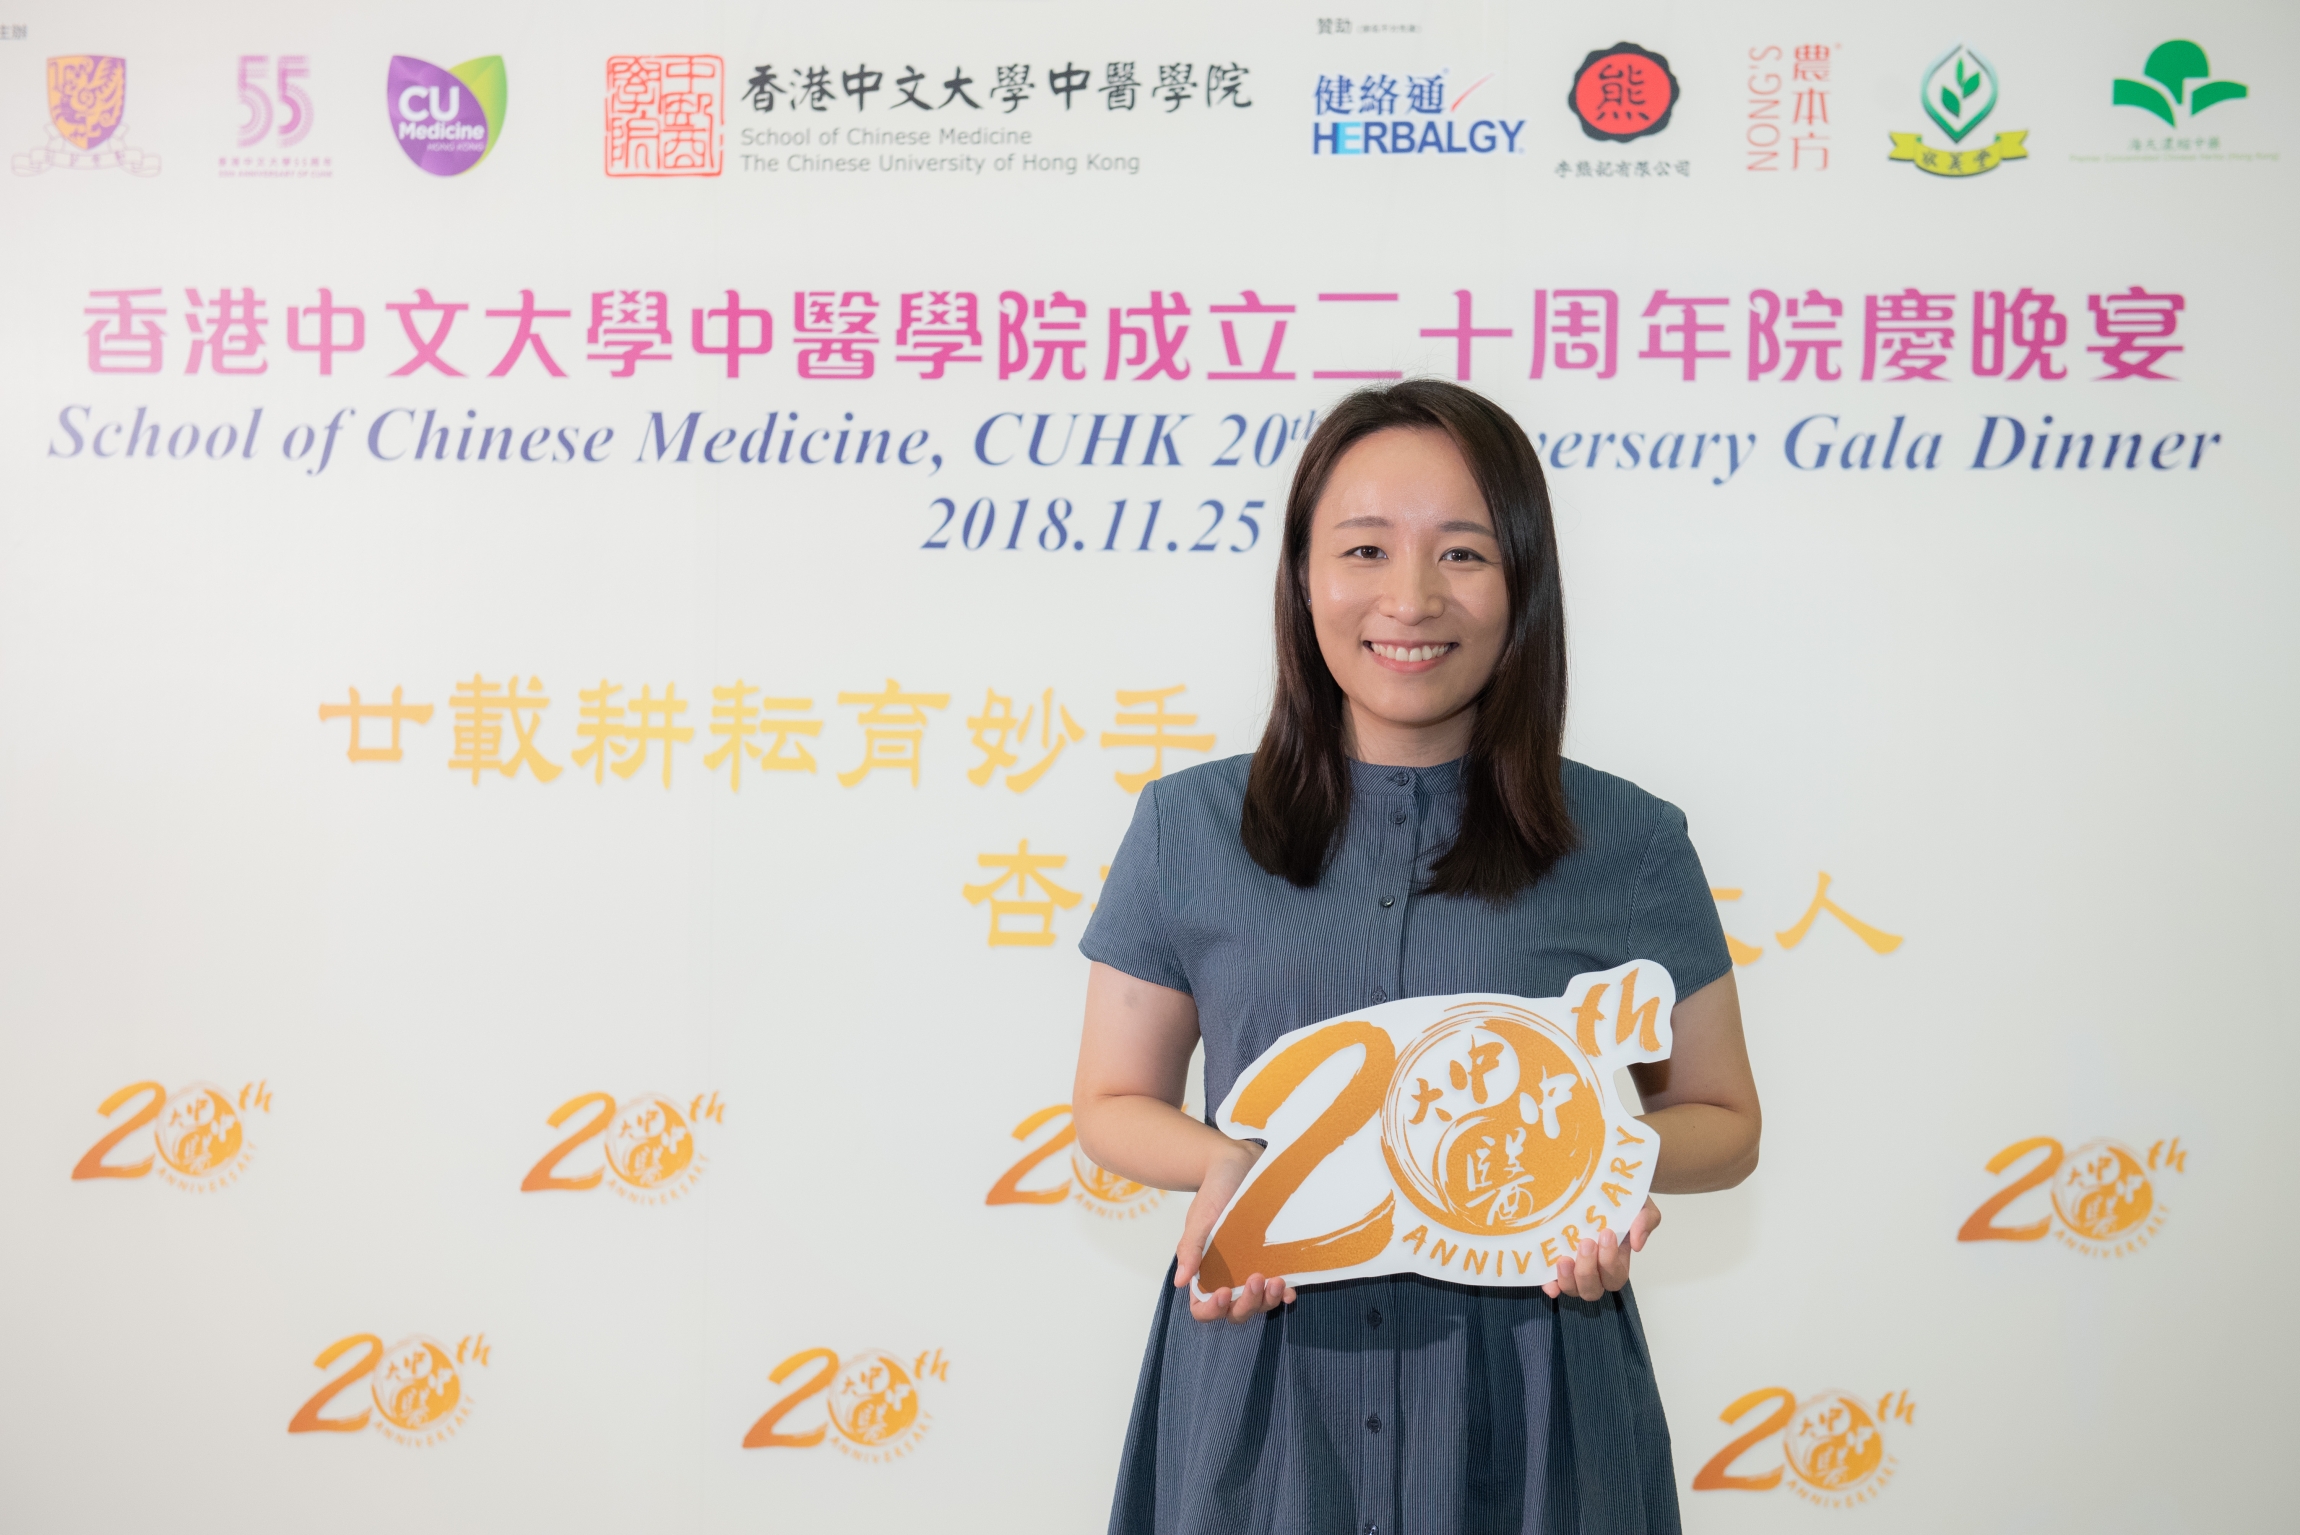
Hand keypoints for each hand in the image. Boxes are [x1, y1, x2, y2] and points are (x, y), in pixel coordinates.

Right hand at [1175, 1140, 1297, 1321]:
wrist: (1240, 1165)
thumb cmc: (1214, 1190)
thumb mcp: (1200, 1217)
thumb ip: (1190, 1248)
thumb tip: (1181, 1280)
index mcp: (1205, 1271)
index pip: (1203, 1307)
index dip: (1212, 1309)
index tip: (1224, 1292)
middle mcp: (1228, 1277)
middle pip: (1235, 1311)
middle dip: (1247, 1304)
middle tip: (1257, 1279)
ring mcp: (1251, 1271)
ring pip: (1258, 1305)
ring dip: (1267, 1301)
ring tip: (1277, 1281)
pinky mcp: (1272, 1262)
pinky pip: (1278, 1289)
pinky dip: (1284, 1294)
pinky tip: (1290, 1289)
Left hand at [1543, 1197, 1660, 1300]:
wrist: (1597, 1186)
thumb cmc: (1618, 1201)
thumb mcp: (1640, 1205)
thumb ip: (1646, 1220)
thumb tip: (1637, 1245)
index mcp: (1617, 1259)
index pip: (1615, 1274)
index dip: (1610, 1261)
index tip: (1606, 1233)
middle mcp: (1596, 1270)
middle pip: (1594, 1289)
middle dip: (1589, 1270)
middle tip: (1586, 1243)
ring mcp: (1574, 1270)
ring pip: (1574, 1289)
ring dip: (1569, 1279)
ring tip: (1564, 1259)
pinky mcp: (1555, 1265)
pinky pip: (1553, 1283)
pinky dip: (1551, 1286)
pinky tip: (1549, 1284)